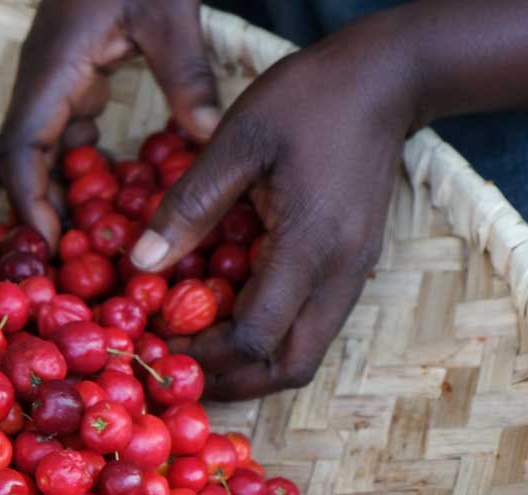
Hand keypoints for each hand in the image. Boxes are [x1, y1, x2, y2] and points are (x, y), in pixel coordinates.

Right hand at [0, 0, 222, 246]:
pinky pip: (70, 131)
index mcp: (52, 71)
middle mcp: (44, 81)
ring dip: (65, 193)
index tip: (51, 245)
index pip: (20, 149)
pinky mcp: (75, 75)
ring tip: (97, 239)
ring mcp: (57, 79)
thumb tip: (208, 135)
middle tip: (76, 261)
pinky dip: (86, 167)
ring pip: (45, 149)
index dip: (29, 202)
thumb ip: (186, 72)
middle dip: (43, 210)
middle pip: (26, 160)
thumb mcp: (167, 12)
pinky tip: (118, 194)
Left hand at [130, 15, 420, 399]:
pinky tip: (229, 308)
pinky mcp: (354, 264)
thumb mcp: (236, 139)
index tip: (157, 342)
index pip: (255, 338)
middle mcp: (340, 273)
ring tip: (197, 344)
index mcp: (309, 245)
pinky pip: (311, 323)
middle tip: (179, 366)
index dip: (203, 354)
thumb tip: (142, 263)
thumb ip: (190, 204)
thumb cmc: (307, 99)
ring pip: (305, 353)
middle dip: (232, 381)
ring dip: (252, 363)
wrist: (385, 79)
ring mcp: (353, 272)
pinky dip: (270, 334)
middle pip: (290, 368)